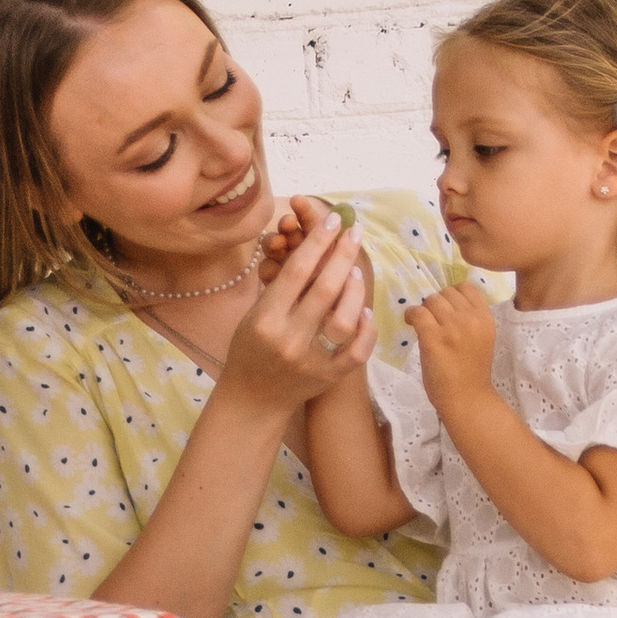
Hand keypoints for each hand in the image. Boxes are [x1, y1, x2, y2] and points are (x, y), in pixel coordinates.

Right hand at [218, 205, 370, 422]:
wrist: (253, 399)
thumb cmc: (250, 349)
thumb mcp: (254, 315)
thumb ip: (283, 287)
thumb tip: (316, 247)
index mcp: (266, 319)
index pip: (297, 270)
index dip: (318, 240)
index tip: (334, 219)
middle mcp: (290, 339)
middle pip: (325, 288)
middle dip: (343, 253)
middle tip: (354, 232)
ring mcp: (312, 361)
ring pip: (346, 319)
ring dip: (355, 290)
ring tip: (355, 272)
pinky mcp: (329, 377)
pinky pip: (358, 351)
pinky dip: (366, 329)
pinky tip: (365, 311)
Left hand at [405, 282, 496, 418]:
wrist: (468, 399)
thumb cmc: (471, 372)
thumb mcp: (480, 337)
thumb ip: (469, 318)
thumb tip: (444, 301)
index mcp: (485, 317)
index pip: (466, 287)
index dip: (452, 295)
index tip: (445, 310)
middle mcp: (471, 318)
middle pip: (445, 293)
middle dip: (436, 305)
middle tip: (432, 321)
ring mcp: (452, 327)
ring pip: (430, 300)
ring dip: (424, 310)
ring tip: (422, 324)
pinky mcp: (433, 338)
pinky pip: (417, 313)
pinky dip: (410, 315)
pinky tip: (410, 324)